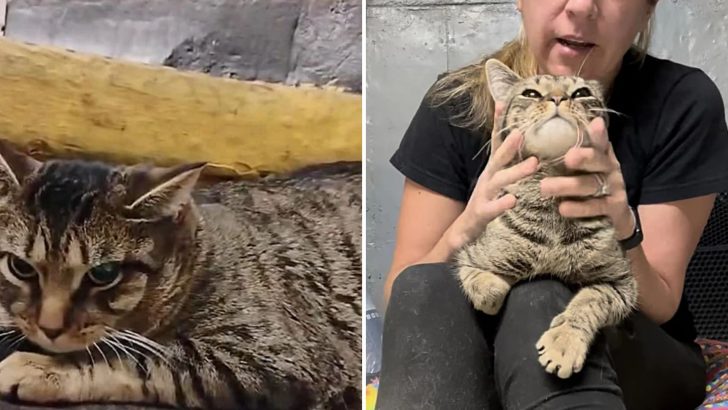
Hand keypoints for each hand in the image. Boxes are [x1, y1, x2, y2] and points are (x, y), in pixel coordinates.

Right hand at [449, 103, 538, 247]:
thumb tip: (529, 148)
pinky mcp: (481, 215)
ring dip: (515, 172)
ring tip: (533, 164)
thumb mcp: (497, 182)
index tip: (503, 102)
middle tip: (522, 132)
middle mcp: (486, 180)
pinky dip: (501, 204)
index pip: (495, 143)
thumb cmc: (486, 205)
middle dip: (508, 145)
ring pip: (498, 181)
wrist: (462, 233)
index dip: (498, 123)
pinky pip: (492, 209)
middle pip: (497, 159)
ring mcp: (483, 196)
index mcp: (492, 171)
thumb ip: (509, 166)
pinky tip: (513, 200)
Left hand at [539, 117, 634, 238]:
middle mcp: (609, 169)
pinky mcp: (612, 210)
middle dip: (584, 157)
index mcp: (601, 155)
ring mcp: (613, 189)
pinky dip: (579, 208)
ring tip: (544, 187)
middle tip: (568, 157)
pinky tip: (563, 208)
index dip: (598, 134)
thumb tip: (537, 136)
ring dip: (568, 186)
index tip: (595, 124)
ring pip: (591, 185)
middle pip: (597, 160)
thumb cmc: (590, 186)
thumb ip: (570, 153)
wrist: (615, 218)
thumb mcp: (582, 168)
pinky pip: (595, 208)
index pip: (599, 142)